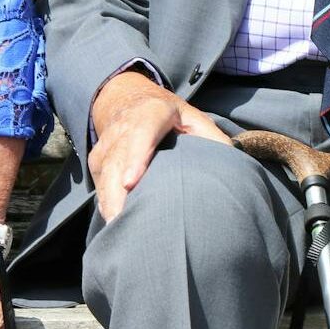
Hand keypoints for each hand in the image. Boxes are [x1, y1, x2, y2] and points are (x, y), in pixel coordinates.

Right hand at [87, 70, 228, 221]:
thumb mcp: (194, 118)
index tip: (130, 183)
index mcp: (152, 112)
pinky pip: (99, 183)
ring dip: (108, 201)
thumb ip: (212, 139)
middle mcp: (124, 125)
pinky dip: (105, 203)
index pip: (141, 133)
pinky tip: (114, 225)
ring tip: (117, 229)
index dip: (135, 158)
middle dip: (116, 190)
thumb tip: (233, 168)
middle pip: (117, 159)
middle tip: (121, 220)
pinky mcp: (96, 159)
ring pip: (104, 173)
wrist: (130, 99)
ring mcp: (106, 143)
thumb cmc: (170, 116)